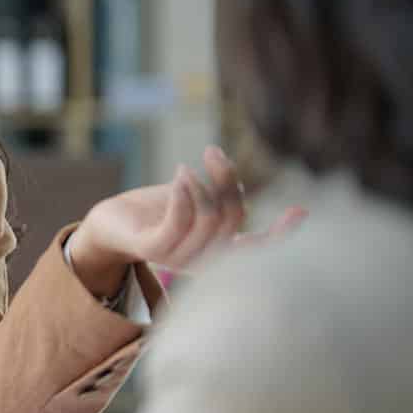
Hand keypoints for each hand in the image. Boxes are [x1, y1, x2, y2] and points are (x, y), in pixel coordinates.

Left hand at [70, 146, 306, 292]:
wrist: (110, 223)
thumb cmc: (157, 210)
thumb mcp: (196, 200)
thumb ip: (220, 197)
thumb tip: (238, 185)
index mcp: (218, 251)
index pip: (257, 250)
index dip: (283, 234)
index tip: (301, 210)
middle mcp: (202, 260)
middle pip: (232, 219)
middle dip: (227, 180)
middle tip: (213, 153)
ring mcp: (177, 258)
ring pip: (209, 220)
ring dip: (203, 184)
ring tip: (188, 167)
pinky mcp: (152, 248)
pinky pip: (178, 222)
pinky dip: (184, 194)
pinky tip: (181, 175)